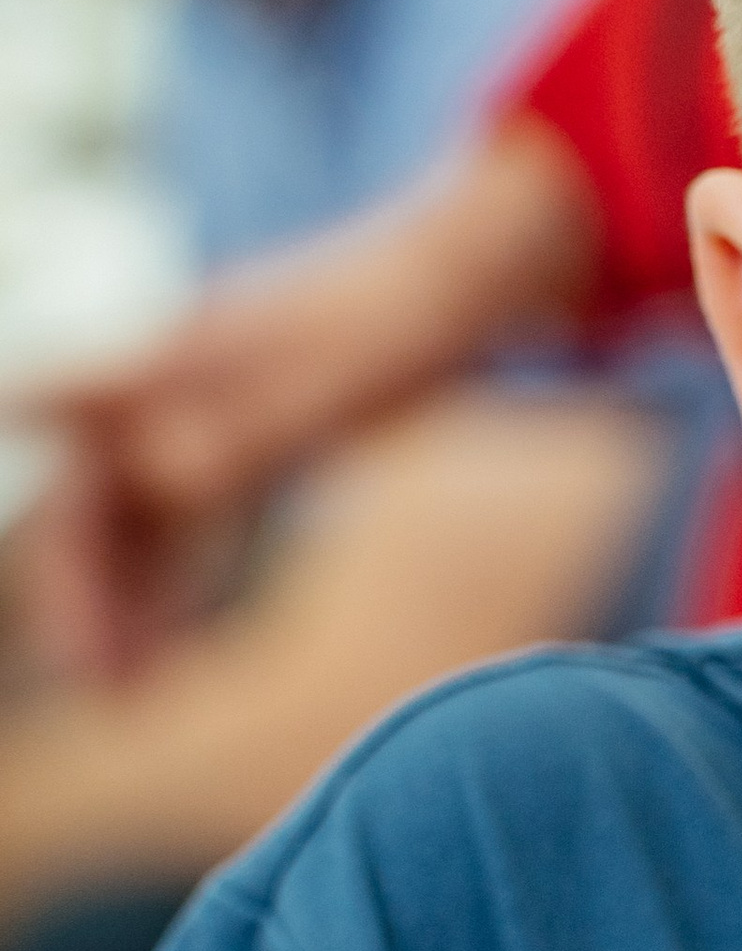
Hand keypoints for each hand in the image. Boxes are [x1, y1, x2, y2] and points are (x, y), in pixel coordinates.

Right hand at [27, 125, 588, 674]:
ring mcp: (212, 402)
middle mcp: (180, 376)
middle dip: (86, 587)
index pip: (79, 418)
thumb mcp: (342, 377)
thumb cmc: (416, 311)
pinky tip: (174, 652)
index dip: (48, 493)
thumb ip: (250, 427)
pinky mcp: (254, 428)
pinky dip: (171, 581)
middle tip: (104, 688)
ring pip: (137, 510)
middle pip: (99, 486)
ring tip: (127, 692)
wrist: (488, 257)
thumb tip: (162, 477)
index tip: (34, 548)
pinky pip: (184, 516)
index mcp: (186, 352)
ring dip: (124, 596)